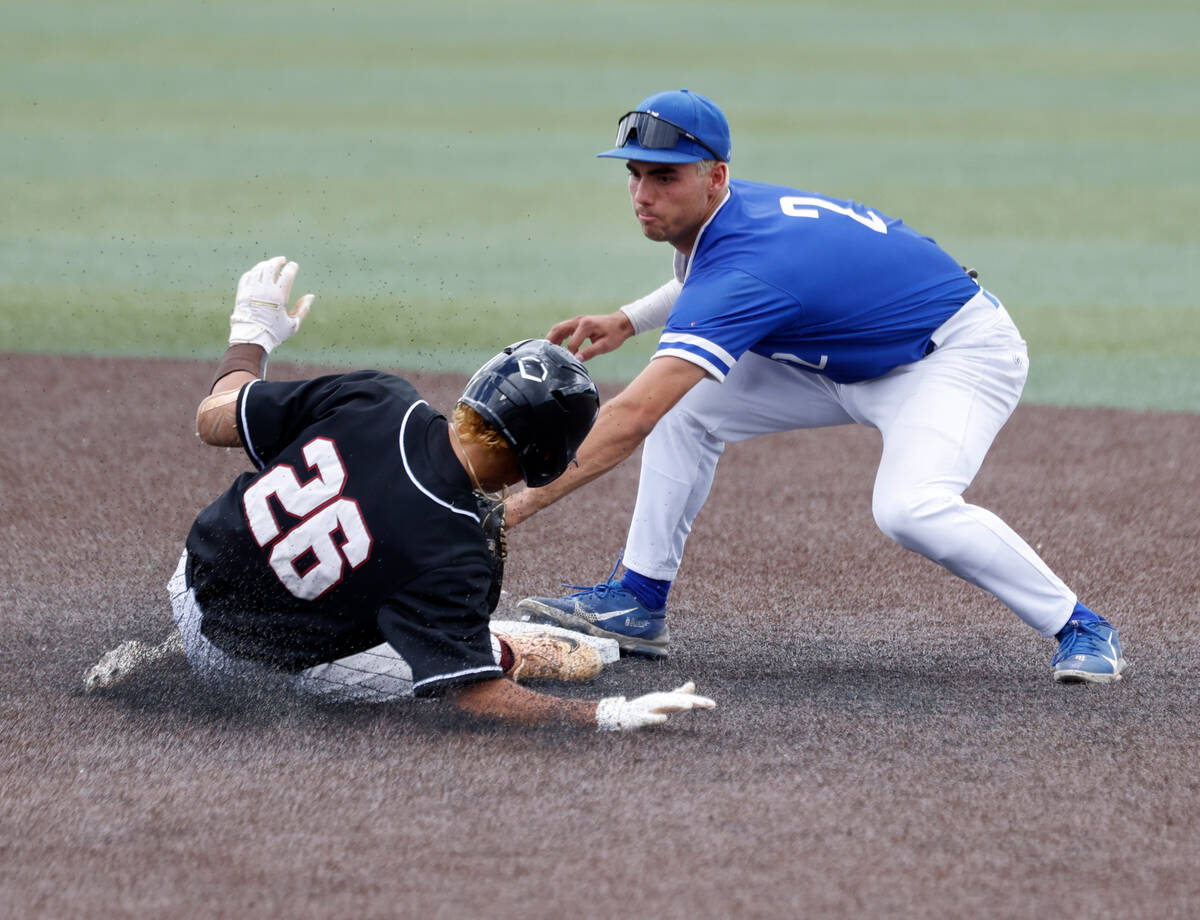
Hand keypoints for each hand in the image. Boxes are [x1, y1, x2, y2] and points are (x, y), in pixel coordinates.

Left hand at [229, 256, 314, 351]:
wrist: (251, 340)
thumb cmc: (274, 333)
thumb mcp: (293, 324)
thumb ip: (303, 309)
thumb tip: (311, 296)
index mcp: (279, 295)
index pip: (287, 274)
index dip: (292, 267)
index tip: (294, 266)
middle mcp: (264, 289)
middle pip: (271, 266)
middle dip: (278, 261)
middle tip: (282, 260)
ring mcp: (251, 290)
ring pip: (258, 269)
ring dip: (265, 265)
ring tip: (270, 264)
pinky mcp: (242, 293)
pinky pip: (247, 277)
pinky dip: (254, 272)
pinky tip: (257, 273)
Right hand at [548, 312, 633, 360]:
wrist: (621, 323)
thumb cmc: (615, 334)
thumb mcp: (605, 346)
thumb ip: (590, 352)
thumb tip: (576, 359)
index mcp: (585, 326)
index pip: (571, 343)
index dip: (569, 354)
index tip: (567, 364)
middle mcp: (579, 321)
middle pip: (558, 329)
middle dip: (550, 341)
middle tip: (543, 353)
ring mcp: (577, 320)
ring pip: (558, 328)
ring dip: (552, 338)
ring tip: (547, 351)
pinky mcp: (578, 322)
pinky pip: (564, 328)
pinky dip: (558, 337)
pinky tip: (557, 346)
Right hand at [595, 680, 715, 730]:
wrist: (622, 715)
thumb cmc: (645, 707)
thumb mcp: (663, 700)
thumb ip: (678, 694)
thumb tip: (692, 684)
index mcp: (666, 698)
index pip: (685, 700)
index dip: (699, 702)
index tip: (713, 705)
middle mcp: (659, 700)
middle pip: (679, 701)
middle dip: (692, 702)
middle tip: (705, 704)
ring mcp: (649, 708)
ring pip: (664, 706)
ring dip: (676, 705)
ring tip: (688, 706)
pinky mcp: (639, 717)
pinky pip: (648, 718)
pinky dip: (656, 718)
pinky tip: (664, 718)